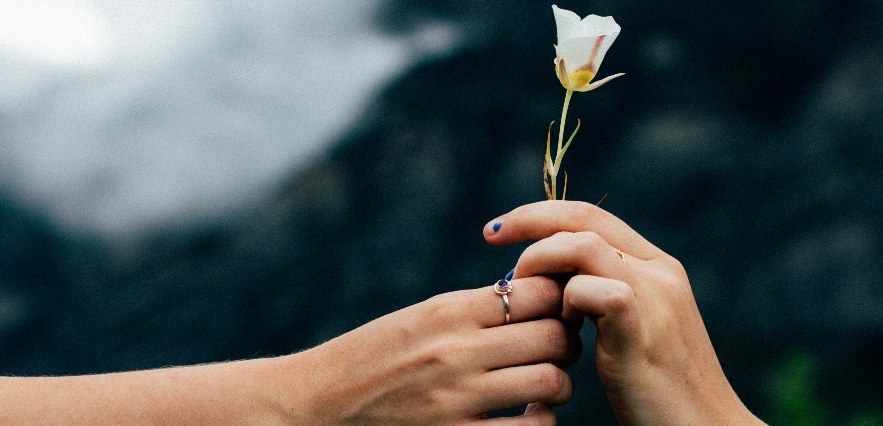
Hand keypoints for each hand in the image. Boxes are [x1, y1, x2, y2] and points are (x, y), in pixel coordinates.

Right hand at [269, 276, 580, 424]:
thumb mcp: (418, 318)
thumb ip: (473, 310)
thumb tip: (534, 295)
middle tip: (559, 350)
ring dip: (560, 385)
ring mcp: (457, 399)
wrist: (315, 406)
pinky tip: (529, 418)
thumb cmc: (372, 359)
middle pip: (554, 335)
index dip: (560, 300)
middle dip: (567, 342)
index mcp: (448, 312)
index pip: (538, 292)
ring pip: (552, 382)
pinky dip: (541, 424)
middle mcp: (457, 351)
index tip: (556, 311)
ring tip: (547, 386)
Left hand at [484, 201, 763, 424]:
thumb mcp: (632, 332)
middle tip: (492, 238)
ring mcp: (655, 297)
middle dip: (529, 221)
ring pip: (582, 245)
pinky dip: (564, 302)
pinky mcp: (642, 331)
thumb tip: (552, 284)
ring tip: (527, 295)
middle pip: (583, 218)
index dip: (541, 214)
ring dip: (541, 263)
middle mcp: (660, 271)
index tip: (501, 230)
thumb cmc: (661, 390)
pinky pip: (590, 291)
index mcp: (657, 267)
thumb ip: (602, 300)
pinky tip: (563, 330)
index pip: (592, 216)